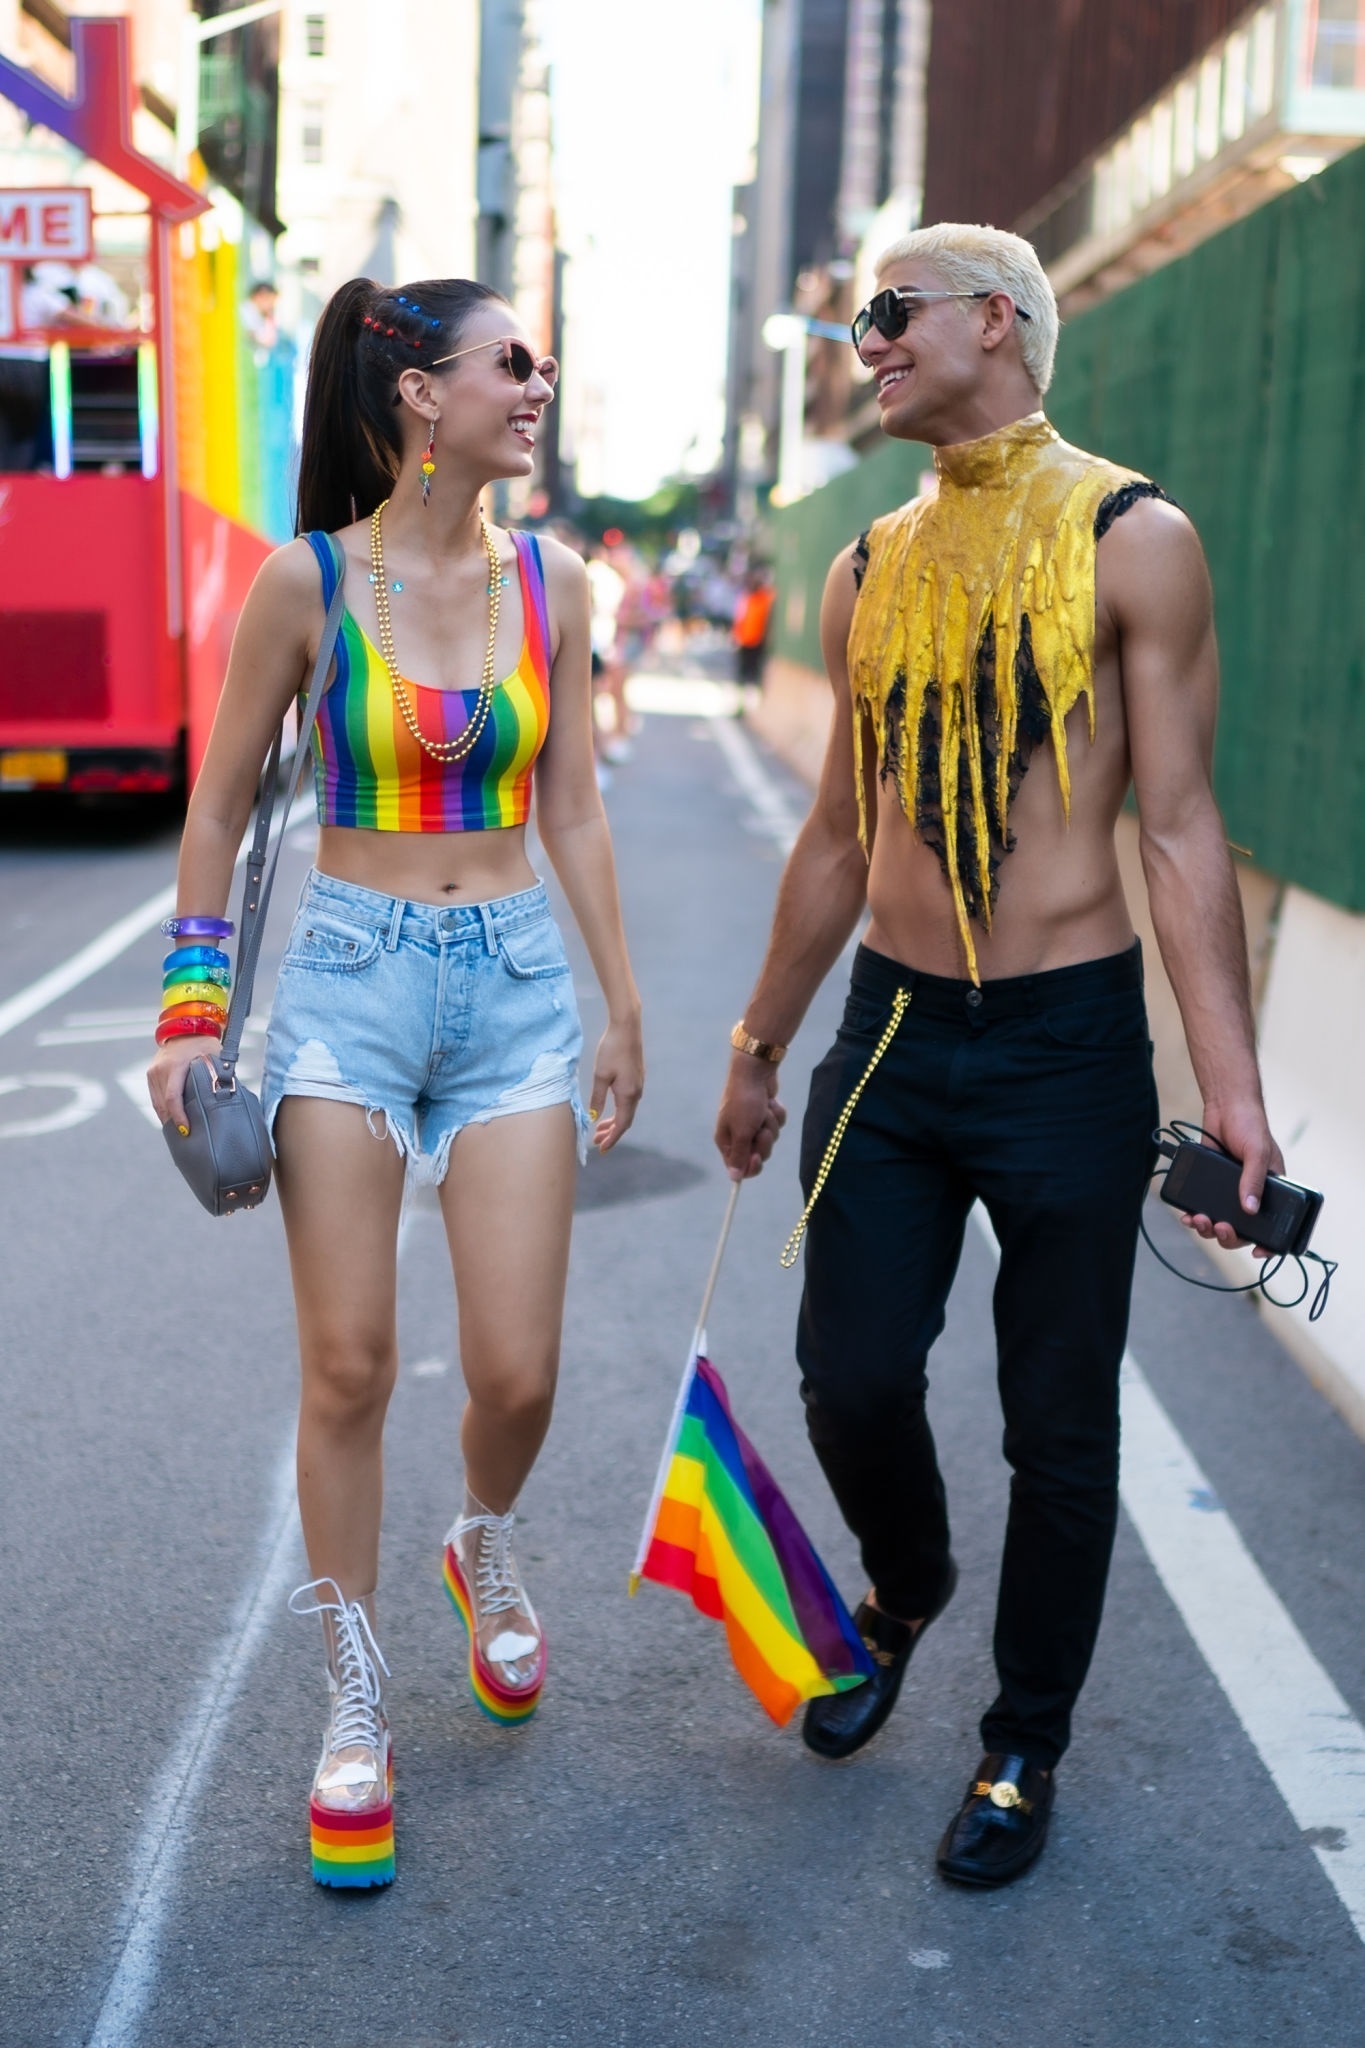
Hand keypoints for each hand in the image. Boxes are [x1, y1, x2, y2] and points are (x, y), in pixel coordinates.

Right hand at [147, 1034, 221, 1133]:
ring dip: (167, 1119)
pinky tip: (172, 1121)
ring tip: (179, 1133)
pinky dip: (163, 1110)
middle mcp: (160, 1069)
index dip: (178, 1116)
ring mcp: (153, 1072)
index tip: (186, 1130)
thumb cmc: (205, 1043)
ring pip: (157, 1103)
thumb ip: (219, 1074)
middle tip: (185, 1139)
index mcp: (175, 1065)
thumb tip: (229, 1096)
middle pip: (163, 1105)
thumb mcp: (214, 1056)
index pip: (172, 1097)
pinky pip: (155, 1097)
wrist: (186, 1027)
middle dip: (173, 1123)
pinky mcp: (151, 1074)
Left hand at [588, 1013, 642, 1151]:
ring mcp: (638, 1085)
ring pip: (627, 1111)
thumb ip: (597, 1098)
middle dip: (611, 1133)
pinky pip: (628, 1102)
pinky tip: (608, 1109)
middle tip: (596, 1142)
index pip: (621, 1125)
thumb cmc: (611, 1049)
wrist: (627, 1028)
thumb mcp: (600, 1075)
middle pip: (625, 1121)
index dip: (612, 1138)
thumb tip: (594, 1118)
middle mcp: (637, 1092)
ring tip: (600, 1128)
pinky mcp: (636, 1078)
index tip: (601, 1149)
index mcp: (628, 1095)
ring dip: (614, 1122)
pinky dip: (618, 1111)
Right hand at [714, 1051, 786, 1180]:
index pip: (739, 1167)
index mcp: (726, 1140)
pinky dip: (776, 1114)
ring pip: (770, 1138)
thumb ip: (739, 1156)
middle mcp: (738, 1134)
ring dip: (771, 1124)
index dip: (751, 1165)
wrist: (755, 1071)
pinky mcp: (765, 1113)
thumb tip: (734, 1178)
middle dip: (764, 1141)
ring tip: (764, 1110)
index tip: (758, 1157)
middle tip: (762, 1128)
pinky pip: (777, 1124)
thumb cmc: (744, 1102)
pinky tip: (770, 1102)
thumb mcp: (741, 1132)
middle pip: (759, 1154)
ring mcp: (753, 1123)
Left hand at [1181, 1098, 1284, 1257]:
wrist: (1224, 1106)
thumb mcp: (1257, 1152)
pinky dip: (1194, 1214)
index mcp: (1272, 1190)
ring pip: (1220, 1222)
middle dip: (1229, 1235)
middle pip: (1242, 1229)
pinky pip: (1202, 1207)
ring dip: (1208, 1228)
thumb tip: (1250, 1210)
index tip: (1257, 1252)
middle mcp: (1251, 1194)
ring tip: (1199, 1219)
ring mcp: (1229, 1191)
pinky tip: (1186, 1214)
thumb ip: (1253, 1180)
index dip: (1268, 1243)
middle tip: (1219, 1227)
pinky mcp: (1209, 1184)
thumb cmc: (1250, 1125)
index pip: (1274, 1225)